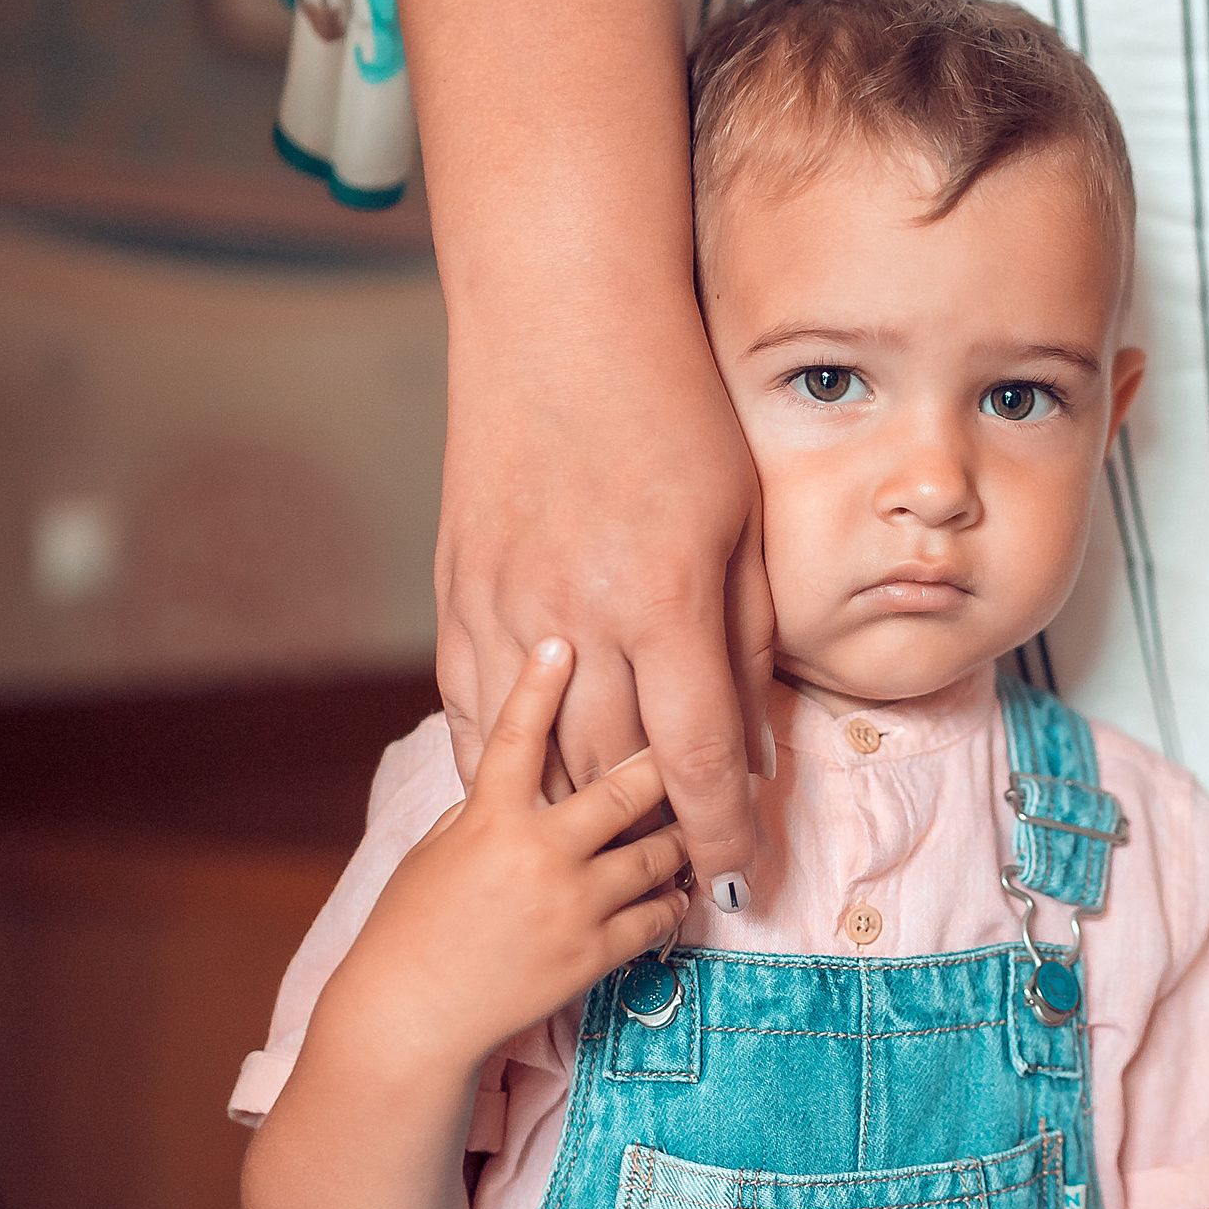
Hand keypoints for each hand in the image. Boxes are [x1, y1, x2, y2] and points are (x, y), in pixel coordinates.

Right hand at [347, 638, 692, 1068]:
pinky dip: (674, 900)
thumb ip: (485, 803)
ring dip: (683, 833)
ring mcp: (570, 903)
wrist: (412, 1018)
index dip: (539, 686)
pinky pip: (658, 916)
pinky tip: (681, 889)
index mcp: (488, 818)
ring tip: (700, 817)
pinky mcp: (593, 954)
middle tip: (702, 733)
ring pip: (656, 851)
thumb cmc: (412, 928)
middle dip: (668, 756)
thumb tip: (525, 762)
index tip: (562, 640)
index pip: (516, 735)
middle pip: (623, 786)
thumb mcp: (437, 850)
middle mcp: (535, 852)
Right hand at [435, 322, 774, 904]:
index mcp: (663, 601)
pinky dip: (508, 770)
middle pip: (614, 777)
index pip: (694, 758)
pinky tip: (536, 799)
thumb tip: (751, 752)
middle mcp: (576, 618)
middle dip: (657, 842)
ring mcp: (504, 610)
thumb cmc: (674, 413)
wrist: (559, 324)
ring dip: (581, 820)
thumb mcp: (743, 528)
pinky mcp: (458, 598)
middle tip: (691, 884)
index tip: (741, 878)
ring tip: (618, 859)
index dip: (720, 833)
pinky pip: (474, 715)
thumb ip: (746, 646)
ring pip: (537, 758)